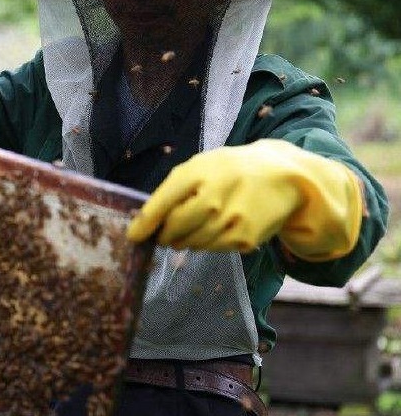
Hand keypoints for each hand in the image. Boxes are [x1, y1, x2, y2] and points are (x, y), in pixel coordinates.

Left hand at [127, 139, 363, 259]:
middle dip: (164, 235)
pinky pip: (213, 249)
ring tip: (195, 226)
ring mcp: (230, 221)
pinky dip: (207, 243)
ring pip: (192, 244)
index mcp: (198, 173)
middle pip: (174, 229)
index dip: (143, 224)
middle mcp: (214, 197)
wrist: (283, 177)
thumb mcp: (201, 166)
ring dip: (185, 240)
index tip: (132, 237)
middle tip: (163, 234)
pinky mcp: (245, 239)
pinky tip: (216, 228)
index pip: (162, 203)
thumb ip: (174, 189)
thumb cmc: (231, 170)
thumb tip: (146, 220)